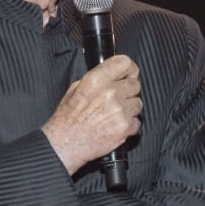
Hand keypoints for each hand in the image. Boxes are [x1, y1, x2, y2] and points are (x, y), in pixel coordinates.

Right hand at [42, 55, 141, 174]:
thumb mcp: (76, 88)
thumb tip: (112, 74)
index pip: (124, 63)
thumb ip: (97, 78)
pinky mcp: (124, 128)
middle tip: (119, 96)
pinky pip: (137, 121)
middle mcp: (110, 92)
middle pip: (135, 84)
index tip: (129, 73)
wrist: (66, 142)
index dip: (129, 68)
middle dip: (129, 90)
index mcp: (96, 79)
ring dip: (130, 107)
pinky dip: (130, 124)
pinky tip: (116, 124)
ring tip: (115, 113)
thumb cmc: (68, 117)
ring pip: (138, 103)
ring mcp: (119, 111)